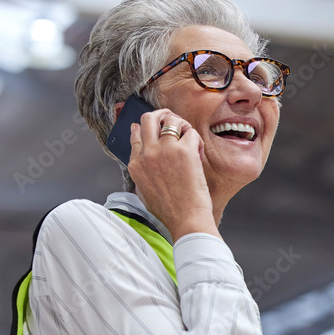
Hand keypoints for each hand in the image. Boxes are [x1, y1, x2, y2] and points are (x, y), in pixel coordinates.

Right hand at [127, 108, 217, 241]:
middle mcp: (147, 154)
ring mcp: (165, 150)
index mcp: (135, 165)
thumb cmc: (170, 210)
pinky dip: (196, 139)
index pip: (135, 134)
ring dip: (181, 124)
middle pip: (148, 119)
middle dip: (161, 115)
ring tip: (188, 136)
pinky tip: (198, 153)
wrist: (186, 219)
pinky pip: (191, 132)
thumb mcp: (144, 191)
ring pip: (170, 120)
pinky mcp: (184, 150)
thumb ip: (142, 171)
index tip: (154, 127)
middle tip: (172, 120)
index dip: (144, 127)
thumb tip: (142, 157)